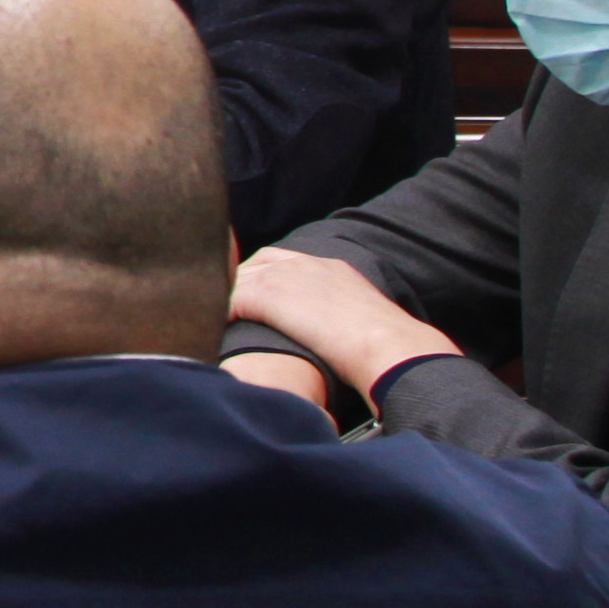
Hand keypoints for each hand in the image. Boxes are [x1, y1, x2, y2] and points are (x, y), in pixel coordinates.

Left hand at [221, 246, 458, 398]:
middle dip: (241, 283)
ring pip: (239, 279)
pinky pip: (230, 298)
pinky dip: (221, 313)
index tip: (254, 296)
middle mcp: (305, 264)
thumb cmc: (386, 346)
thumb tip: (346, 340)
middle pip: (257, 263)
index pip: (283, 260)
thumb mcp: (365, 319)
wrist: (390, 344)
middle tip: (230, 310)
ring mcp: (286, 276)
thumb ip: (346, 319)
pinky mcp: (269, 295)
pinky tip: (218, 331)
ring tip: (218, 323)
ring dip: (228, 299)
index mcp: (330, 267)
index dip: (264, 278)